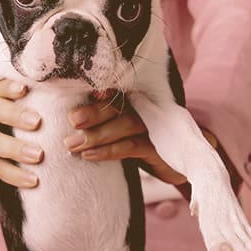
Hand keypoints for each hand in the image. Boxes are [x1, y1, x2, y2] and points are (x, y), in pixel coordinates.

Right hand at [0, 79, 43, 187]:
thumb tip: (58, 88)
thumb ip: (24, 97)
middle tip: (37, 121)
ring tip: (38, 155)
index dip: (8, 87)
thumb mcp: (5, 103)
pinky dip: (16, 175)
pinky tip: (34, 180)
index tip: (25, 89)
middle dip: (13, 115)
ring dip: (15, 149)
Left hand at [63, 95, 187, 184]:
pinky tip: (90, 155)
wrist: (182, 159)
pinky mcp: (159, 146)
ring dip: (96, 134)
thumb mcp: (124, 128)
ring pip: (125, 123)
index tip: (73, 95)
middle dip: (93, 112)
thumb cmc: (144, 140)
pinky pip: (132, 145)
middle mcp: (145, 107)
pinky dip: (109, 150)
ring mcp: (154, 125)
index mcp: (134, 98)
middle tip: (71, 120)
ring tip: (72, 144)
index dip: (95, 92)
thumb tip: (67, 121)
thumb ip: (103, 120)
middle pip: (118, 105)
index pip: (114, 91)